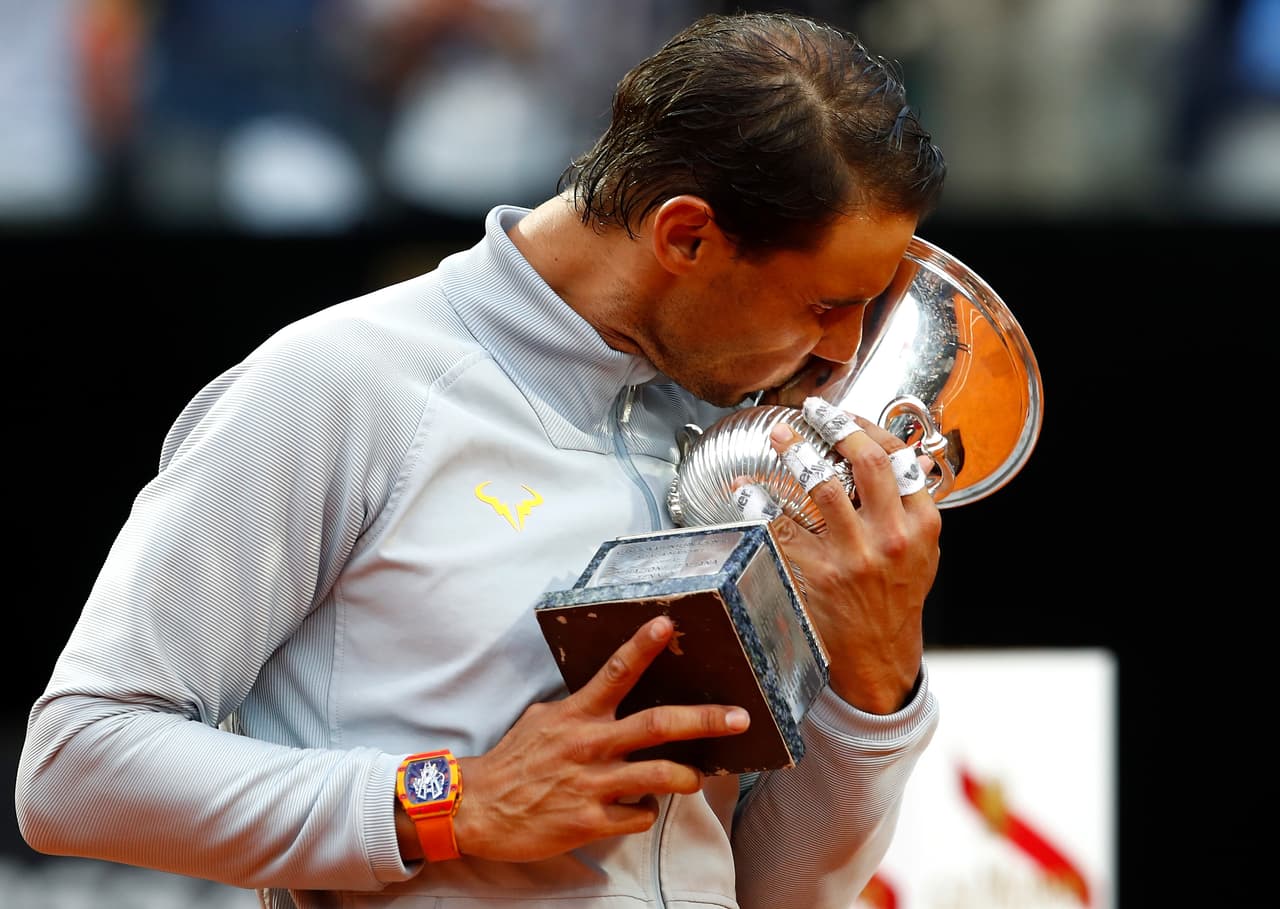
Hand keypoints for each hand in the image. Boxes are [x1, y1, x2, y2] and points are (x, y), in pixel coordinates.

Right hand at [450, 616, 749, 861]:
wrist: (477, 807)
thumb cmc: (516, 761)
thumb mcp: (544, 719)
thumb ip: (580, 708)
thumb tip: (608, 695)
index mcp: (578, 714)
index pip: (616, 672)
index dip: (644, 646)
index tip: (668, 625)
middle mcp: (589, 744)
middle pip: (657, 725)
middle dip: (704, 720)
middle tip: (739, 717)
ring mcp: (592, 784)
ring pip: (658, 776)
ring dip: (686, 776)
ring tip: (697, 777)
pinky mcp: (590, 820)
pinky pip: (637, 816)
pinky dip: (645, 812)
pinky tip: (638, 809)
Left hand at [762, 412, 939, 713]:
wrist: (881, 655)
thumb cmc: (897, 598)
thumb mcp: (922, 551)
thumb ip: (912, 505)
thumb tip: (903, 458)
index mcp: (920, 525)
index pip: (899, 459)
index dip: (869, 428)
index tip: (846, 415)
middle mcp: (889, 536)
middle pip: (866, 462)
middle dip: (837, 427)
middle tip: (813, 409)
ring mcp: (852, 556)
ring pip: (821, 487)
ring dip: (796, 452)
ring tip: (779, 434)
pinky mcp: (817, 574)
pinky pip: (782, 527)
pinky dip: (760, 502)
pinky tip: (746, 488)